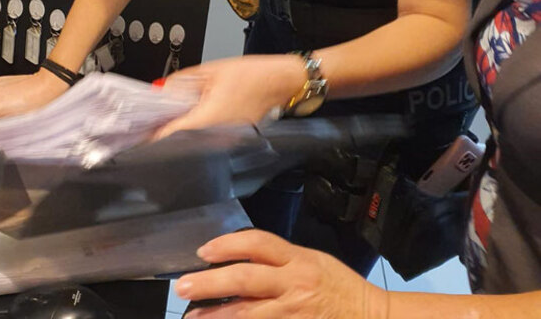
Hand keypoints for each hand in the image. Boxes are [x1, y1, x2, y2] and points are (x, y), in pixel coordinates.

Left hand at [154, 55, 305, 138]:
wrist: (284, 82)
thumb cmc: (254, 75)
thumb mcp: (210, 71)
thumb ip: (180, 82)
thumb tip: (160, 92)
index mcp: (207, 120)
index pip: (167, 137)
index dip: (149, 133)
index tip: (138, 128)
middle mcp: (216, 138)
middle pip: (178, 143)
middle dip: (163, 132)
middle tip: (153, 120)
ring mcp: (226, 143)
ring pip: (191, 144)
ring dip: (179, 132)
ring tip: (173, 117)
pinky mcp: (233, 141)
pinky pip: (206, 140)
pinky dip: (196, 131)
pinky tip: (194, 117)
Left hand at [176, 230, 387, 318]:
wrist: (371, 317)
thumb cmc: (338, 287)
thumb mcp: (312, 261)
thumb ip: (279, 259)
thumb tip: (236, 259)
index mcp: (298, 260)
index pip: (258, 243)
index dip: (227, 244)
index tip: (203, 252)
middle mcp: (294, 284)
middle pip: (245, 279)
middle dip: (210, 282)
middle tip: (183, 286)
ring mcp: (293, 313)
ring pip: (248, 313)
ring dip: (216, 315)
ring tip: (192, 316)